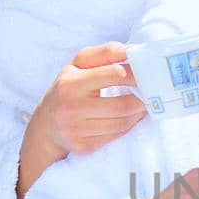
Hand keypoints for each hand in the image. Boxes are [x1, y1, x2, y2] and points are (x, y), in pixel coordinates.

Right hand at [28, 41, 146, 164]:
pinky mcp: (83, 147)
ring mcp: (75, 130)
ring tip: (145, 104)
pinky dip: (128, 126)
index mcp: (70, 83)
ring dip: (138, 114)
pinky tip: (132, 117)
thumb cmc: (67, 88)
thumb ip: (103, 53)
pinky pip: (115, 136)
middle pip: (121, 105)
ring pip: (121, 123)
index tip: (146, 73)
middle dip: (142, 99)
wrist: (46, 125)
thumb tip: (130, 50)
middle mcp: (70, 108)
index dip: (135, 74)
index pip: (113, 75)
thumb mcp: (78, 65)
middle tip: (153, 93)